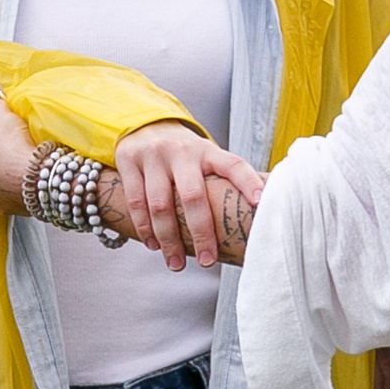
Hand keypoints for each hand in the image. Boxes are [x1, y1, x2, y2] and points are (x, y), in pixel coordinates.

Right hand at [112, 123, 268, 271]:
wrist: (143, 125)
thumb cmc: (183, 154)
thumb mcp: (204, 156)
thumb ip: (221, 180)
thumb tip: (250, 215)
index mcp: (206, 151)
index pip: (233, 165)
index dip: (248, 182)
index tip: (260, 203)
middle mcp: (181, 151)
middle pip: (192, 196)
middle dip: (201, 232)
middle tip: (207, 261)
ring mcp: (153, 156)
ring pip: (159, 205)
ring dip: (168, 239)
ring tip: (176, 264)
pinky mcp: (128, 162)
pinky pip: (135, 202)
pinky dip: (144, 228)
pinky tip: (153, 245)